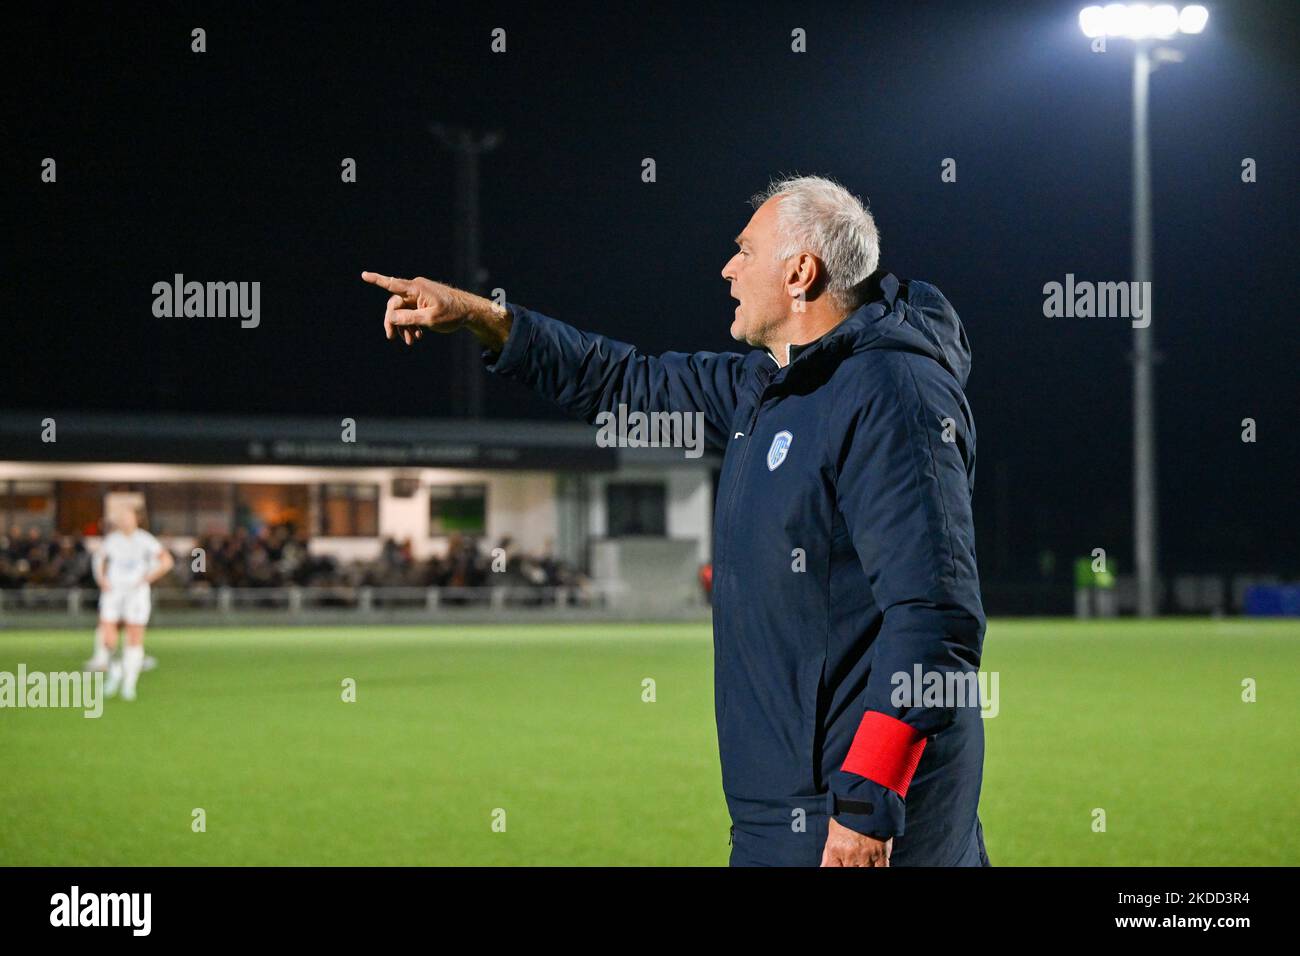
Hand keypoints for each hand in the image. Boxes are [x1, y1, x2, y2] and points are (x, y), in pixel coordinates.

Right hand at [360, 272, 509, 349]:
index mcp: (416, 288)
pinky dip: (411, 324)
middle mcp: (415, 289)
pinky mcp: (423, 302)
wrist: (469, 312)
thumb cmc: (452, 313)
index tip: (363, 274)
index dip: (377, 280)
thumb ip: (409, 318)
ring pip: (403, 311)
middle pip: (395, 304)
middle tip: (391, 337)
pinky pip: (411, 312)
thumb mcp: (430, 319)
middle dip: (393, 321)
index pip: (392, 284)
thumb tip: (390, 316)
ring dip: (404, 326)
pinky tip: (417, 336)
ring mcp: (419, 295)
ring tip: (411, 341)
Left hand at [821, 817, 891, 866]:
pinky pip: (881, 869)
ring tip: (862, 861)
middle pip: (849, 870)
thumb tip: (822, 866)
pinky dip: (877, 868)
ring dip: (863, 867)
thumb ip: (828, 853)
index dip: (835, 867)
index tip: (841, 863)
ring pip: (865, 871)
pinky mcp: (881, 854)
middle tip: (853, 859)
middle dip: (850, 865)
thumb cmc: (849, 814)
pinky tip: (873, 865)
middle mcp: (850, 855)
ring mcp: (866, 856)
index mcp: (836, 849)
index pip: (831, 868)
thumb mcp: (833, 832)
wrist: (867, 800)